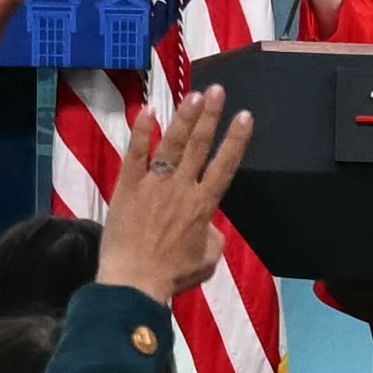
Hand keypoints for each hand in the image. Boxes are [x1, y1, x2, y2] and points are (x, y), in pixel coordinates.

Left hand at [95, 80, 246, 296]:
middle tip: (217, 90)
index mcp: (203, 205)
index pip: (225, 165)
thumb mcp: (207, 261)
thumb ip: (214, 238)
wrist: (134, 281)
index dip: (236, 139)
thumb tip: (211, 226)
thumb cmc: (172, 275)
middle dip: (210, 116)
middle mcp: (181, 188)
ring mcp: (153, 184)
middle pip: (199, 145)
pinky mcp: (128, 187)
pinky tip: (148, 109)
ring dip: (184, 117)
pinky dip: (141, 130)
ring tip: (193, 94)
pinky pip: (135, 153)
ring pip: (172, 143)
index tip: (245, 116)